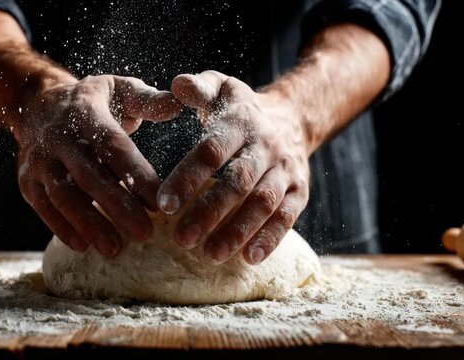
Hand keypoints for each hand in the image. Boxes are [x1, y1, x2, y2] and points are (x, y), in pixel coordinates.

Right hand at [17, 75, 180, 255]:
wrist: (38, 102)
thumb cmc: (93, 101)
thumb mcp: (119, 89)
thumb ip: (148, 100)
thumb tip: (178, 104)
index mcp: (86, 112)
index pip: (113, 145)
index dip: (135, 174)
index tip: (160, 201)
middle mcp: (59, 136)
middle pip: (88, 174)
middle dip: (116, 206)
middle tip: (144, 233)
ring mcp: (39, 159)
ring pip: (62, 195)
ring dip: (88, 223)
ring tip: (114, 249)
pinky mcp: (27, 179)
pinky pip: (42, 206)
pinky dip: (61, 227)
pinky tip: (83, 246)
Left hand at [158, 70, 309, 264]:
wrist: (293, 118)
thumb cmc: (241, 110)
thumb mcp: (222, 88)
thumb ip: (199, 87)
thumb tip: (177, 85)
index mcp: (242, 122)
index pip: (213, 151)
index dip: (188, 177)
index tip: (163, 203)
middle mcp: (267, 146)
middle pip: (238, 181)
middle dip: (210, 212)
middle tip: (181, 238)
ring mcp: (286, 171)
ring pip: (264, 203)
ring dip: (238, 231)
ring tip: (210, 255)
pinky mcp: (300, 192)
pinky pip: (288, 217)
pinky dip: (270, 239)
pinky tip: (249, 259)